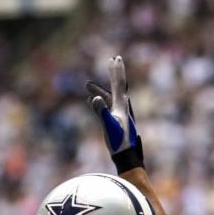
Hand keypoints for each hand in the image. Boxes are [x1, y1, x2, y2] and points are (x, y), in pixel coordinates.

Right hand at [86, 55, 143, 173]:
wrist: (126, 157)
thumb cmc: (118, 142)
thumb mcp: (108, 126)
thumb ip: (101, 111)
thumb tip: (95, 98)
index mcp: (122, 105)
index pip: (119, 83)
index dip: (116, 70)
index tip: (115, 58)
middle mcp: (123, 107)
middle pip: (117, 86)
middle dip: (113, 73)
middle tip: (112, 60)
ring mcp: (120, 114)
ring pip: (109, 97)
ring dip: (99, 90)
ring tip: (86, 85)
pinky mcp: (116, 121)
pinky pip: (107, 106)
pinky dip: (100, 100)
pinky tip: (92, 100)